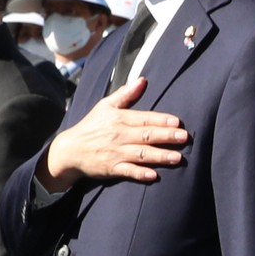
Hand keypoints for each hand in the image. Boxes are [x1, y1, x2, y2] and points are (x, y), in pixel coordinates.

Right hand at [41, 77, 187, 188]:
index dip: (161, 120)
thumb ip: (126, 94)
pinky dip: (140, 173)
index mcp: (119, 119)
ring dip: (160, 156)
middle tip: (184, 137)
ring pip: (141, 154)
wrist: (69, 150)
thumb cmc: (91, 126)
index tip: (177, 122)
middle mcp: (119, 136)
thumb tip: (143, 80)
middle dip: (166, 136)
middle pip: (146, 135)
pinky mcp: (112, 168)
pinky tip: (153, 175)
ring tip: (177, 157)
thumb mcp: (105, 106)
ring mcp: (116, 153)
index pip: (144, 119)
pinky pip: (128, 171)